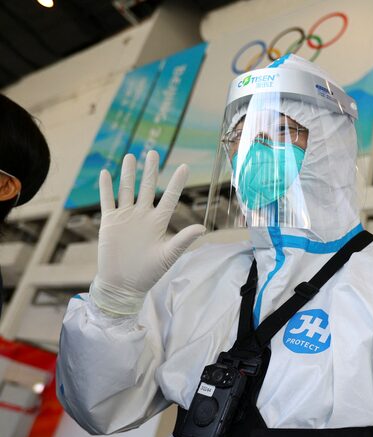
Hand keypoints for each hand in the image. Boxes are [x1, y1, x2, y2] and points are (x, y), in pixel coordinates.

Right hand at [90, 151, 204, 314]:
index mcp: (159, 222)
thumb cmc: (148, 272)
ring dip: (128, 174)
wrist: (123, 284)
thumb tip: (202, 227)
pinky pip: (108, 201)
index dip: (177, 182)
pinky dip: (106, 187)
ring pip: (127, 190)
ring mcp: (126, 217)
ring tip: (131, 156)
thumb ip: (183, 240)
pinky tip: (106, 173)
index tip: (184, 166)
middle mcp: (143, 216)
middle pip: (148, 188)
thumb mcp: (168, 255)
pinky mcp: (110, 223)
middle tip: (153, 152)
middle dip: (150, 170)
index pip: (170, 197)